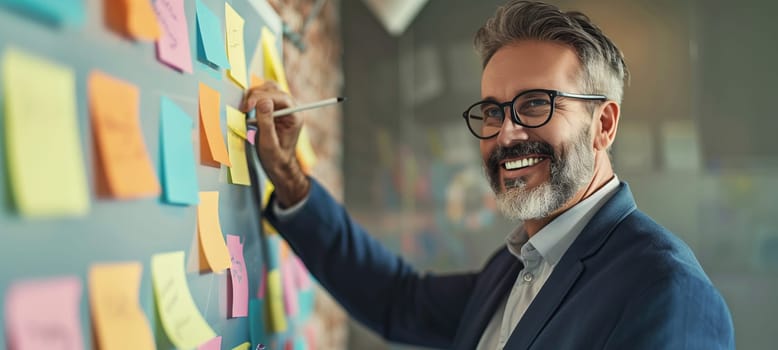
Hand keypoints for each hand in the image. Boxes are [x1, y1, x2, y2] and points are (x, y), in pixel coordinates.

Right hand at [241, 82, 309, 207]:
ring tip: (245, 110)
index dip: (262, 97)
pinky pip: (262, 95)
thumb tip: (264, 102)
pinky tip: (247, 110)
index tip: (248, 106)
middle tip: (244, 110)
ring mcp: (281, 107)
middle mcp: (290, 108)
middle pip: (273, 90)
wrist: (278, 165)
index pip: (280, 97)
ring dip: (253, 96)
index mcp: (294, 116)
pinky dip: (252, 100)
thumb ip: (267, 123)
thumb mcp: (269, 144)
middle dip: (256, 96)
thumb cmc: (275, 158)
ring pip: (267, 90)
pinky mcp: (273, 108)